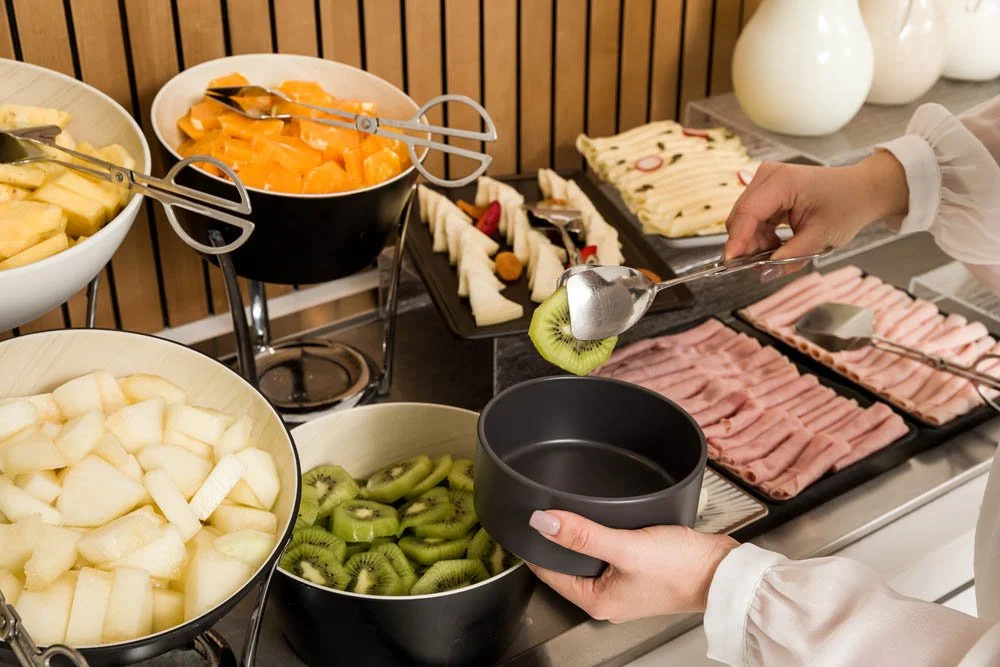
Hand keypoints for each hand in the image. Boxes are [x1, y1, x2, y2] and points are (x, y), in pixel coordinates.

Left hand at [525, 510, 737, 622]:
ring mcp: (623, 585)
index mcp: (596, 601)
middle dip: (557, 537)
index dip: (534, 543)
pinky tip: (607, 519)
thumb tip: (543, 522)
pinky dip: (603, 535)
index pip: (547, 572)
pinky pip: (609, 551)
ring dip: (581, 535)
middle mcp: (607, 597)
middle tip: (546, 506)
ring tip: (572, 509)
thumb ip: (583, 535)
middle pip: (566, 563)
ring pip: (588, 556)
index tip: (524, 518)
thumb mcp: (626, 546)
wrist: (724, 571)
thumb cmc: (683, 568)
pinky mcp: (639, 572)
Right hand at [724, 150, 909, 277]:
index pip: (747, 214)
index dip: (737, 241)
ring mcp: (765, 182)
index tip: (731, 264)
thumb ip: (790, 257)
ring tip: (781, 251)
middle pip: (740, 218)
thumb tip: (765, 273)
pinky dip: (761, 236)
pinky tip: (778, 242)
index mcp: (782, 182)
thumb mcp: (821, 237)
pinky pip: (751, 219)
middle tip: (768, 264)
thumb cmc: (847, 205)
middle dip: (749, 245)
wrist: (861, 191)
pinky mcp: (766, 190)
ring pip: (743, 221)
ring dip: (756, 243)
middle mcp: (768, 176)